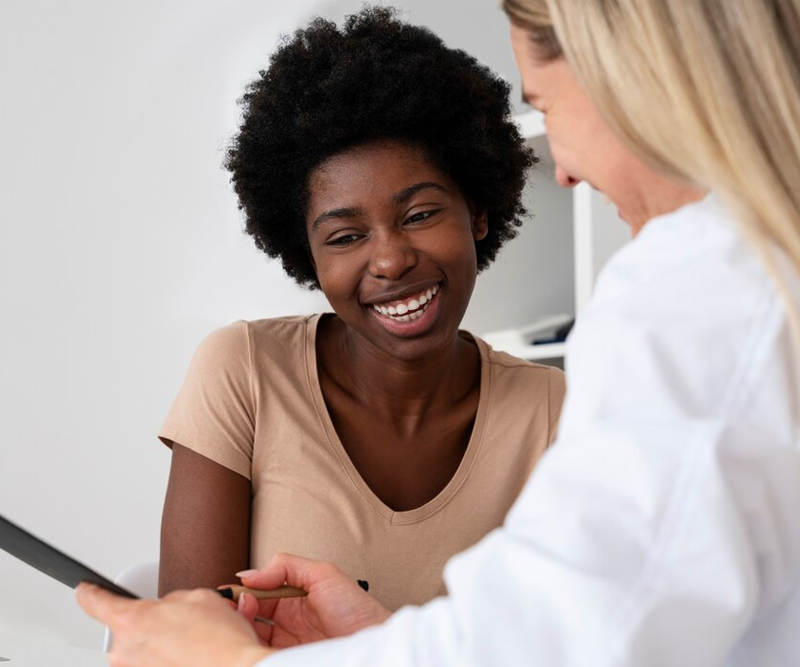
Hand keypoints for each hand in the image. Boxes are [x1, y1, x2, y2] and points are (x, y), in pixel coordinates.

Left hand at [76, 583, 273, 666]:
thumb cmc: (219, 643)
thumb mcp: (198, 598)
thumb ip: (173, 600)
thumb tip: (169, 610)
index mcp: (132, 621)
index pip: (96, 602)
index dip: (90, 593)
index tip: (85, 590)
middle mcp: (126, 652)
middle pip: (127, 630)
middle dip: (151, 624)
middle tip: (180, 624)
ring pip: (143, 651)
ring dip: (163, 646)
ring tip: (194, 644)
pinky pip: (154, 665)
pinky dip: (170, 660)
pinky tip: (192, 657)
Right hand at [235, 553, 391, 647]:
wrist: (372, 640)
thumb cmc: (356, 609)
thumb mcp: (323, 574)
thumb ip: (286, 565)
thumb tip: (250, 574)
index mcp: (295, 594)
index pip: (259, 590)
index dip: (243, 591)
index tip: (229, 592)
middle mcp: (289, 617)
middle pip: (251, 612)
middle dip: (237, 608)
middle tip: (231, 608)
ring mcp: (287, 640)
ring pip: (252, 632)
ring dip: (241, 625)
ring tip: (237, 620)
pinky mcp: (287, 656)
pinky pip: (262, 650)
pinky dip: (250, 644)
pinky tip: (247, 637)